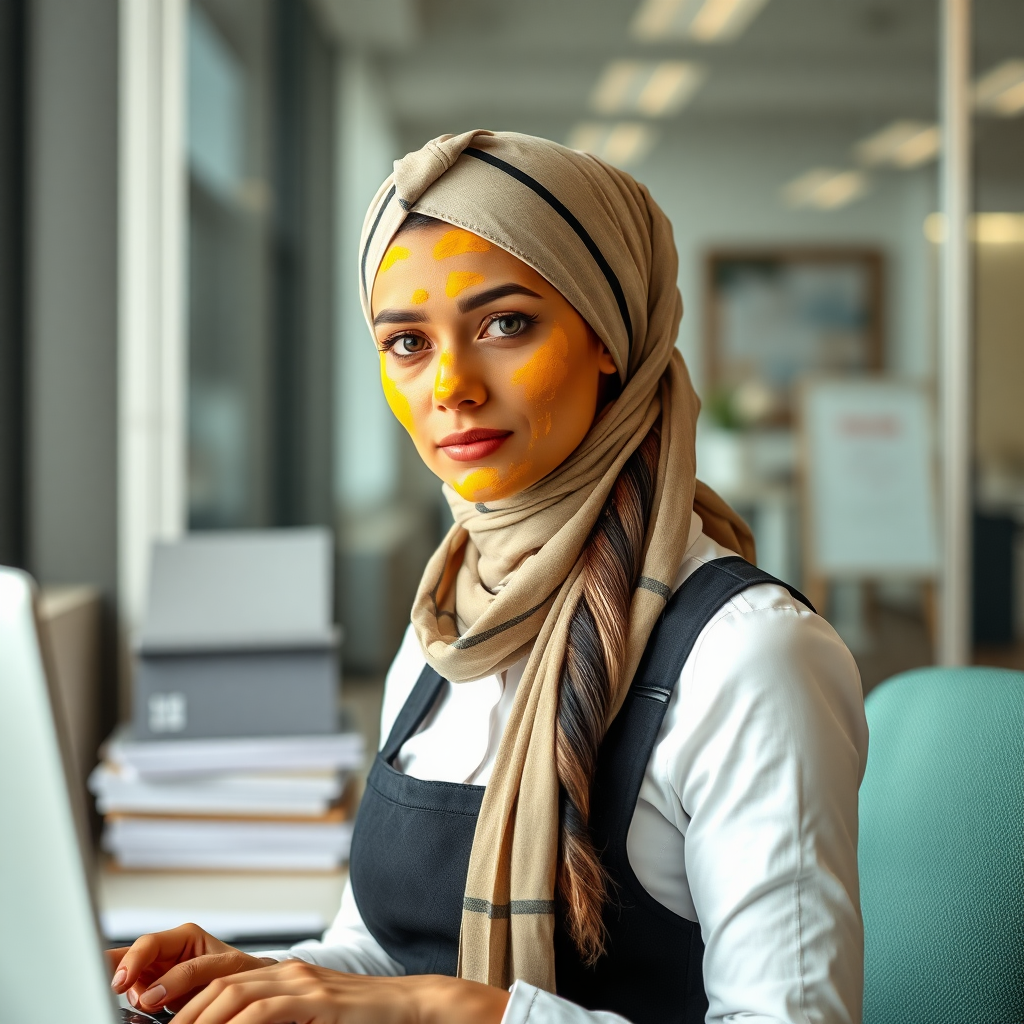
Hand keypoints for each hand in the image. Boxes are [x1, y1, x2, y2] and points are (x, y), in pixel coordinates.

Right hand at [107, 922, 275, 1012]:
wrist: (252, 987)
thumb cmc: (242, 970)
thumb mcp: (223, 966)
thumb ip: (188, 974)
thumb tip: (152, 992)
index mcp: (184, 937)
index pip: (148, 944)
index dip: (131, 961)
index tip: (121, 982)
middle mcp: (168, 952)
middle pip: (131, 958)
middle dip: (123, 974)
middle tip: (119, 992)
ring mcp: (161, 972)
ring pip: (131, 979)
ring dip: (132, 992)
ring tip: (146, 1003)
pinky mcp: (159, 992)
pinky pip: (138, 995)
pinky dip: (136, 1002)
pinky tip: (144, 1007)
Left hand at [170, 959, 509, 1023]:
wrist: (412, 1008)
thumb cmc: (360, 1022)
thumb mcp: (307, 1020)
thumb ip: (270, 1021)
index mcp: (281, 976)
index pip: (221, 977)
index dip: (183, 993)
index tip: (152, 1013)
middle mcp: (287, 972)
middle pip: (219, 980)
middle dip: (179, 1005)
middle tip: (149, 1020)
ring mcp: (303, 982)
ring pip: (236, 992)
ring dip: (199, 1016)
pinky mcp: (319, 999)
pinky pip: (267, 1011)